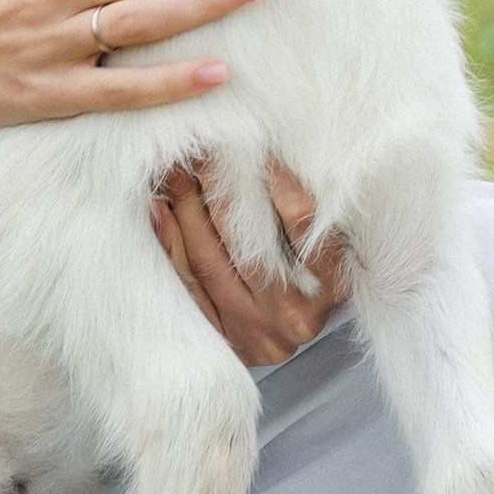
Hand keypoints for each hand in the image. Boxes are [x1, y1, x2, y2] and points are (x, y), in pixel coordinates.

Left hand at [154, 159, 351, 368]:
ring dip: (185, 212)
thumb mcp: (333, 249)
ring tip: (175, 174)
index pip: (304, 229)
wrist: (302, 341)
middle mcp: (292, 314)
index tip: (262, 152)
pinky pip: (187, 287)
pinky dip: (171, 245)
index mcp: (332, 286)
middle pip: (245, 246)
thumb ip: (313, 214)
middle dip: (217, 192)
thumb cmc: (319, 280)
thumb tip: (266, 159)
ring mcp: (253, 330)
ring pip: (208, 265)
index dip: (282, 188)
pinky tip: (160, 211)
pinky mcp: (222, 338)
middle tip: (201, 153)